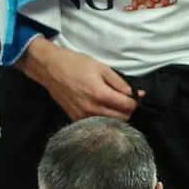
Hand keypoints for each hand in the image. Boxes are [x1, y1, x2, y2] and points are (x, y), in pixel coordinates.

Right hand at [21, 38, 141, 120]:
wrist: (51, 69)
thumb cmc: (76, 64)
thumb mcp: (102, 68)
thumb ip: (120, 83)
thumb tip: (137, 93)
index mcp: (100, 94)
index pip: (128, 106)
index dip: (135, 101)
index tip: (136, 95)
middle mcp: (92, 108)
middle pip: (122, 118)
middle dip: (127, 110)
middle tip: (125, 99)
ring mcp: (82, 116)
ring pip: (110, 124)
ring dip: (116, 116)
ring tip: (113, 104)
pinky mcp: (75, 118)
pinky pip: (96, 124)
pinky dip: (103, 119)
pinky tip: (101, 108)